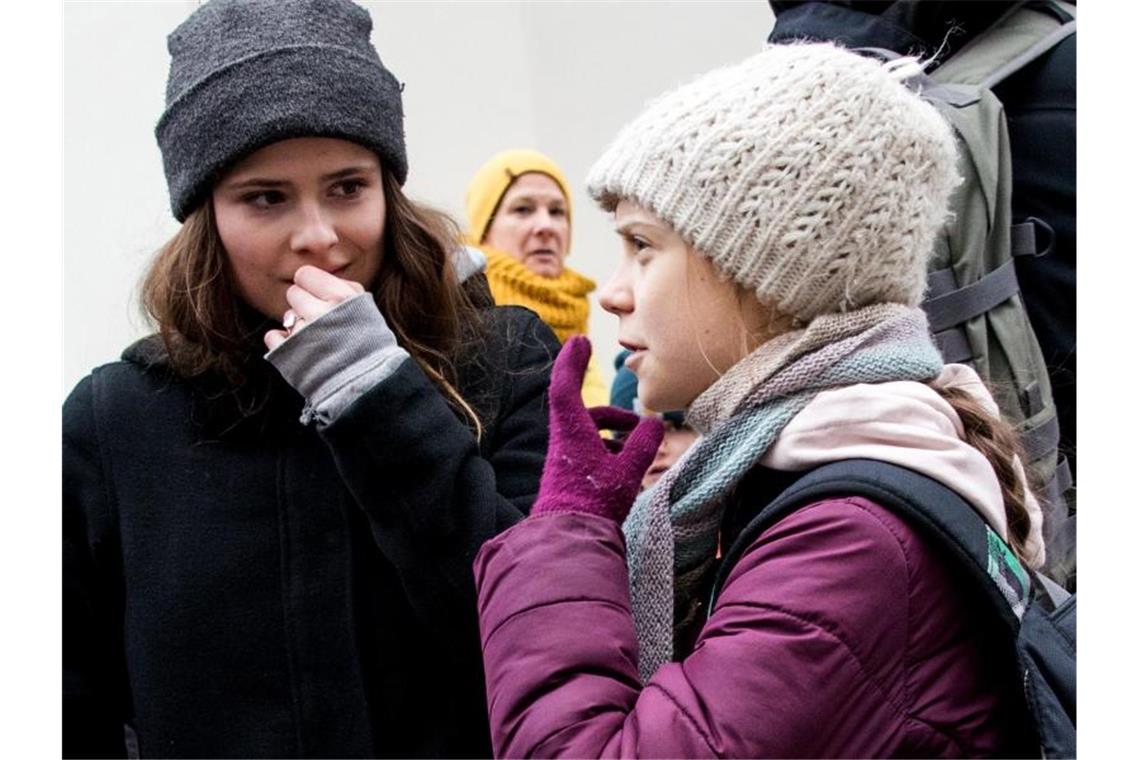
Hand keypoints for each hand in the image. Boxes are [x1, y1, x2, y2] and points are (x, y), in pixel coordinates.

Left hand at [264, 265, 365, 350]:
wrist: (369, 386)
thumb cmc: (371, 347)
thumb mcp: (367, 309)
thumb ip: (343, 289)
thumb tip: (315, 278)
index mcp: (341, 296)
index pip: (305, 274)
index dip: (311, 285)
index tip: (321, 298)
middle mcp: (320, 311)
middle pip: (293, 293)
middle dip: (304, 305)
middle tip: (320, 322)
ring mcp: (302, 332)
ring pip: (286, 315)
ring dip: (297, 325)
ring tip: (317, 340)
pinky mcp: (288, 352)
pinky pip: (273, 336)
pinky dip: (282, 342)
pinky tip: (301, 350)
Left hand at [532, 336, 663, 521]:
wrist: (570, 539)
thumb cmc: (596, 503)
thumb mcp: (627, 471)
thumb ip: (643, 445)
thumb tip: (656, 423)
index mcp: (571, 432)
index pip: (565, 386)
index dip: (572, 361)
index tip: (580, 340)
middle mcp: (563, 442)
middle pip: (581, 412)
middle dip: (609, 413)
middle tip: (634, 421)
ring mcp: (564, 460)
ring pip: (586, 434)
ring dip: (611, 434)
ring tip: (637, 446)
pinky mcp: (568, 477)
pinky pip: (586, 452)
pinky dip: (607, 451)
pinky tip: (627, 467)